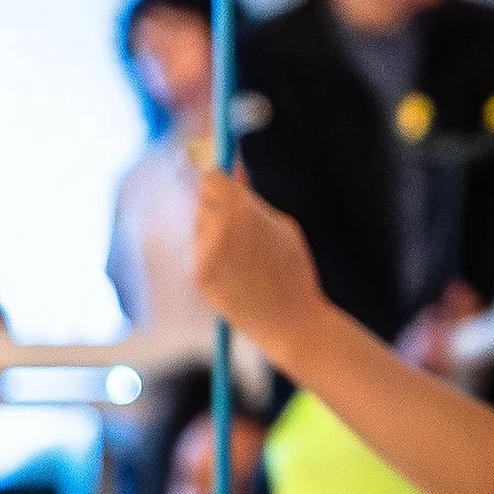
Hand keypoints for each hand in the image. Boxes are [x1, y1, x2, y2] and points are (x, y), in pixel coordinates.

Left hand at [190, 163, 324, 362]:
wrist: (291, 322)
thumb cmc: (295, 272)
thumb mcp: (284, 226)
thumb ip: (254, 199)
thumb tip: (236, 171)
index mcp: (241, 210)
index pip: (212, 178)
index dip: (222, 184)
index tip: (230, 191)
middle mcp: (217, 227)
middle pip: (203, 200)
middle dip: (217, 207)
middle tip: (239, 226)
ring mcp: (204, 252)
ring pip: (200, 227)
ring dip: (214, 232)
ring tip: (243, 257)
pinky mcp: (198, 275)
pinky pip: (200, 254)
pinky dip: (213, 258)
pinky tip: (236, 275)